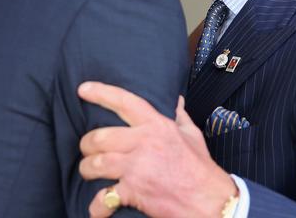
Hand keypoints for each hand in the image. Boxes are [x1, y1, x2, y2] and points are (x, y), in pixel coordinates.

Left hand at [78, 82, 236, 217]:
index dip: (101, 93)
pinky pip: (105, 197)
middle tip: (87, 149)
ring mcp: (137, 168)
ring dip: (87, 169)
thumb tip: (175, 99)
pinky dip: (97, 206)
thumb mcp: (192, 136)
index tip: (83, 89)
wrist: (211, 202)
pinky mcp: (134, 191)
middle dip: (87, 144)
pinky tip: (96, 209)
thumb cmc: (200, 169)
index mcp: (156, 126)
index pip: (124, 102)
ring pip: (96, 163)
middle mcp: (144, 143)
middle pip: (100, 137)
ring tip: (87, 171)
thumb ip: (179, 116)